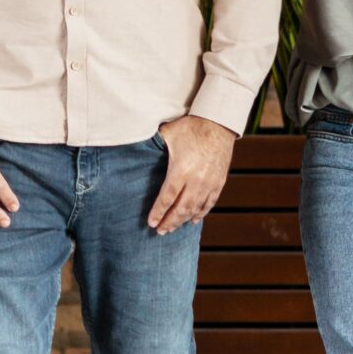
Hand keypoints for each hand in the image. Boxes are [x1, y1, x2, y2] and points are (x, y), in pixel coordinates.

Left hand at [148, 114, 236, 233]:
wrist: (218, 121)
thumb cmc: (191, 126)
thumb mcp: (168, 133)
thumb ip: (153, 145)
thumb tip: (133, 146)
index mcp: (181, 170)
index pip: (167, 198)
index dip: (158, 212)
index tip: (151, 223)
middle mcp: (196, 180)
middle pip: (181, 208)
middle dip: (169, 222)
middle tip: (160, 232)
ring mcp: (209, 183)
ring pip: (195, 209)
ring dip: (182, 221)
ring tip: (172, 229)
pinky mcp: (219, 181)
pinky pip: (209, 203)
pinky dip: (201, 213)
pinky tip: (193, 220)